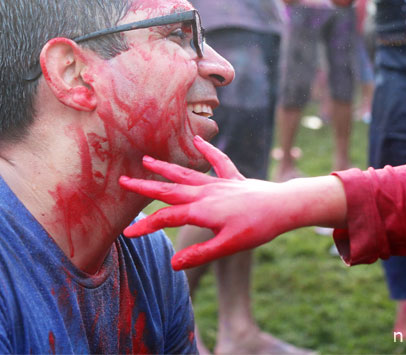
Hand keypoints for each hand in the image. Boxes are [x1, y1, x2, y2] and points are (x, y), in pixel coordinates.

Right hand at [120, 136, 298, 269]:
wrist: (283, 207)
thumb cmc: (257, 228)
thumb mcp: (228, 246)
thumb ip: (200, 254)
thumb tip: (174, 264)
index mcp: (202, 211)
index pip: (167, 218)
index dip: (146, 226)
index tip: (128, 233)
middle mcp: (206, 193)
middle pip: (169, 190)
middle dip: (144, 187)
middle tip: (123, 181)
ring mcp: (218, 183)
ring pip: (186, 174)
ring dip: (165, 168)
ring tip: (146, 159)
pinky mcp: (233, 179)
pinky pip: (218, 161)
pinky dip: (207, 151)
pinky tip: (196, 141)